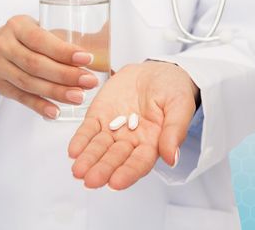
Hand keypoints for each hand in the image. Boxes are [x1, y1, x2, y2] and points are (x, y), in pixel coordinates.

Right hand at [0, 15, 99, 118]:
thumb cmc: (26, 38)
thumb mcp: (40, 28)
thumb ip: (68, 35)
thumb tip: (108, 30)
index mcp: (18, 25)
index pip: (41, 40)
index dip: (63, 51)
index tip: (87, 58)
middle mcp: (5, 45)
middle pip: (36, 64)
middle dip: (65, 75)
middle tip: (90, 82)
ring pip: (30, 83)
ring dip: (56, 92)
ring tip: (79, 97)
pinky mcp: (1, 86)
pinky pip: (22, 98)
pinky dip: (40, 106)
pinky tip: (56, 112)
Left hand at [67, 61, 198, 189]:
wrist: (156, 71)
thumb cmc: (173, 90)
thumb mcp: (180, 105)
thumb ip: (175, 131)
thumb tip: (172, 158)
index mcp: (153, 143)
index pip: (139, 162)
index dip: (128, 172)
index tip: (116, 182)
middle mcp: (131, 141)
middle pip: (115, 158)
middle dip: (103, 169)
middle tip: (91, 180)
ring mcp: (113, 130)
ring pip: (99, 148)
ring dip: (88, 159)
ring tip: (78, 170)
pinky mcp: (99, 116)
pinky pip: (88, 130)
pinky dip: (80, 140)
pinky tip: (73, 150)